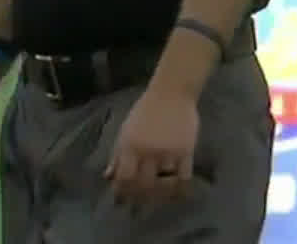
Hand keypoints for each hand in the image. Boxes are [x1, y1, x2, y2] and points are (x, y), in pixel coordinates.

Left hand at [105, 86, 198, 208]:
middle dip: (140, 197)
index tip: (122, 199)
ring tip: (158, 198)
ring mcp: (169, 152)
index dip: (122, 192)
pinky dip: (180, 188)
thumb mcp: (125, 131)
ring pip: (163, 182)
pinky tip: (178, 193)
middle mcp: (148, 152)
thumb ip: (117, 155)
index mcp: (130, 147)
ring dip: (159, 194)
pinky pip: (184, 175)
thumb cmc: (145, 111)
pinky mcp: (187, 150)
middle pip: (143, 184)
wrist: (172, 93)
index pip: (123, 178)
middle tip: (140, 203)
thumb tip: (109, 177)